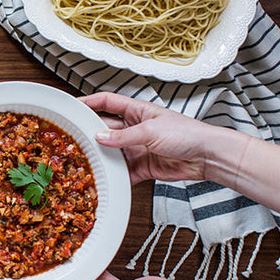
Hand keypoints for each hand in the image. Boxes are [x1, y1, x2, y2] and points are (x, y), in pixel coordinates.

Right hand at [79, 92, 210, 183]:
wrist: (207, 157)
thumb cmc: (187, 134)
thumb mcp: (150, 131)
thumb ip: (123, 136)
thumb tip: (100, 137)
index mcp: (137, 111)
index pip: (107, 103)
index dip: (89, 102)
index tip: (72, 106)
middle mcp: (135, 128)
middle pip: (106, 128)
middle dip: (90, 132)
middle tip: (73, 138)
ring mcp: (137, 147)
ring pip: (112, 151)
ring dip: (101, 156)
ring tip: (85, 160)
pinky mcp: (142, 166)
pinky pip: (123, 170)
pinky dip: (114, 175)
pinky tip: (105, 177)